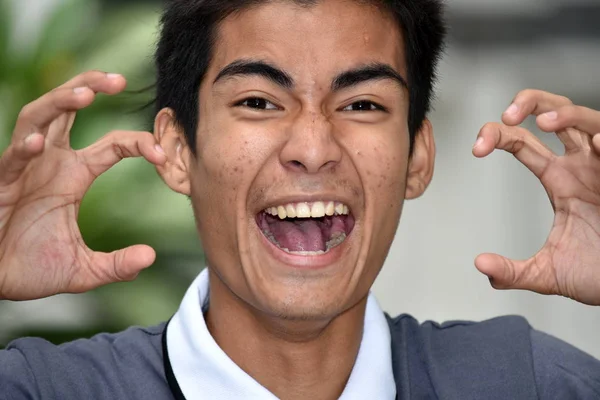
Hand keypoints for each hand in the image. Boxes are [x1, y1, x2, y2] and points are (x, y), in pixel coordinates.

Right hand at [0, 71, 166, 299]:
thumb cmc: (30, 268)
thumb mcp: (83, 270)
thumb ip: (116, 265)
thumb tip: (149, 257)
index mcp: (74, 175)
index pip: (112, 145)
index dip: (137, 143)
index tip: (161, 153)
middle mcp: (50, 163)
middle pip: (68, 110)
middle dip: (90, 86)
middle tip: (119, 80)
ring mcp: (23, 168)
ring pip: (37, 118)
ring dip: (59, 102)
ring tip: (84, 94)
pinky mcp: (0, 183)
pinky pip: (11, 159)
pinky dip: (24, 149)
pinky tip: (38, 144)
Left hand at [473, 89, 599, 305]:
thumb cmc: (599, 273)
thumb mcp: (548, 273)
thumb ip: (512, 271)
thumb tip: (481, 266)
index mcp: (559, 179)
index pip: (522, 142)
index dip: (498, 135)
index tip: (477, 149)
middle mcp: (583, 166)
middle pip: (556, 113)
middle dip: (531, 102)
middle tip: (507, 114)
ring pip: (590, 120)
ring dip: (568, 114)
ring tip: (546, 122)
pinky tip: (599, 143)